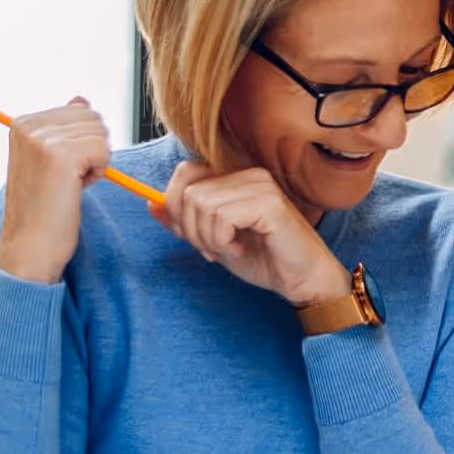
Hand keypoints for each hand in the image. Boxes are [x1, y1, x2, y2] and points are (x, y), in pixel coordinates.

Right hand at [0, 97, 109, 284]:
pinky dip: (99, 171)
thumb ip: (64, 128)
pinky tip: (76, 189)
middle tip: (66, 179)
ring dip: (95, 161)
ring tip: (69, 185)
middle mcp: (28, 126)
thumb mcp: (50, 161)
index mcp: (22, 123)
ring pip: (100, 133)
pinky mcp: (61, 155)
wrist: (30, 248)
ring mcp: (42, 139)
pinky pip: (104, 149)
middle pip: (92, 118)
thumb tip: (82, 99)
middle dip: (91, 149)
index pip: (79, 110)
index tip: (60, 170)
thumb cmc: (44, 210)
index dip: (80, 143)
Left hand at [150, 163, 352, 306]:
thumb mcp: (215, 240)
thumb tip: (151, 204)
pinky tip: (240, 248)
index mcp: (237, 178)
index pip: (185, 173)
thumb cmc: (265, 259)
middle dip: (191, 228)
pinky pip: (222, 216)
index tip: (194, 237)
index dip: (177, 207)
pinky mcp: (269, 204)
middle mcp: (249, 174)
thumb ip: (185, 221)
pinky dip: (222, 240)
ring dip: (208, 238)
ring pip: (201, 204)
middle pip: (188, 191)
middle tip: (213, 249)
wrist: (303, 280)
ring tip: (229, 250)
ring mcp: (260, 186)